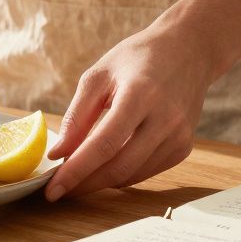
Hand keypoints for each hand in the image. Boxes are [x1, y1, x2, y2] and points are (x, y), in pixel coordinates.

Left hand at [44, 19, 217, 200]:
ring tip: (77, 176)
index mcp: (140, 95)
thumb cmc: (137, 58)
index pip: (104, 145)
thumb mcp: (98, 75)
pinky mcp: (184, 147)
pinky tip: (105, 165)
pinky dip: (121, 174)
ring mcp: (179, 136)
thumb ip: (77, 116)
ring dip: (100, 182)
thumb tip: (58, 155)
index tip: (52, 191)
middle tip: (59, 190)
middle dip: (84, 184)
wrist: (188, 50)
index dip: (76, 171)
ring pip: (132, 175)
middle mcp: (165, 119)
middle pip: (119, 167)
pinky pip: (145, 172)